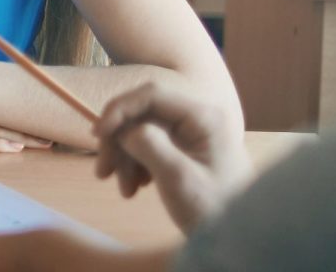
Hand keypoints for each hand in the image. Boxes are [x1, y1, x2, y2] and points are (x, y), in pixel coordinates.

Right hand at [93, 82, 252, 230]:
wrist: (238, 240)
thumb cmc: (214, 209)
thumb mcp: (179, 178)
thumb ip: (149, 145)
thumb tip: (124, 130)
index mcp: (203, 117)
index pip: (151, 95)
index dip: (119, 109)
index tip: (97, 135)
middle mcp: (198, 119)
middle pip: (143, 114)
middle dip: (119, 142)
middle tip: (103, 172)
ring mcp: (192, 135)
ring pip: (143, 132)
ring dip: (125, 158)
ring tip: (124, 190)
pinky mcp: (186, 151)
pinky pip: (151, 147)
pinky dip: (136, 165)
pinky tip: (135, 188)